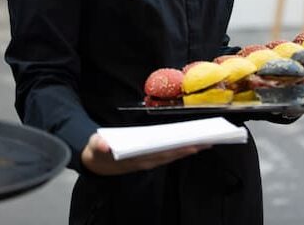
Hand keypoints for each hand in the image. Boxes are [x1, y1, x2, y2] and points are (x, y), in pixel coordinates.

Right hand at [80, 133, 209, 175]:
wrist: (94, 161)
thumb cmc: (97, 151)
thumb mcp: (95, 147)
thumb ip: (99, 146)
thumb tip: (104, 145)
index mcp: (136, 158)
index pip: (161, 154)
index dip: (177, 150)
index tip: (192, 145)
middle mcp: (145, 161)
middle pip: (171, 154)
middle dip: (189, 148)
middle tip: (208, 141)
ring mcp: (148, 160)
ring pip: (172, 154)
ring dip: (188, 148)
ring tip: (205, 141)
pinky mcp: (148, 157)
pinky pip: (167, 153)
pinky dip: (180, 148)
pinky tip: (190, 144)